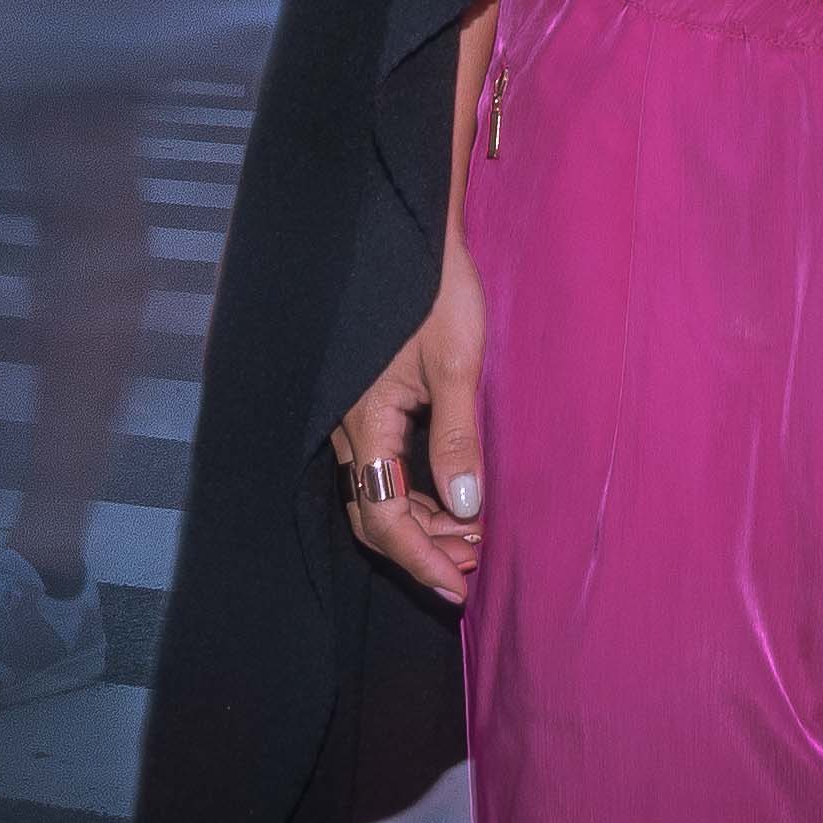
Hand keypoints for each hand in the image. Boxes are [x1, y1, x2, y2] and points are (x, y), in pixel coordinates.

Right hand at [326, 237, 490, 606]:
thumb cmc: (433, 291)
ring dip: (424, 521)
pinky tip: (456, 495)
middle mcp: (348, 429)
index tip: (458, 589)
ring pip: (379, 493)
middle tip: (475, 566)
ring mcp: (354, 417)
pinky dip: (419, 491)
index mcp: (362, 424)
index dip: (420, 561)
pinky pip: (385, 467)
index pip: (383, 518)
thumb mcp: (457, 364)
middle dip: (423, 549)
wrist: (411, 233)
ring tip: (474, 534)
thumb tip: (467, 510)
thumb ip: (457, 439)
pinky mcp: (368, 404)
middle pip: (375, 514)